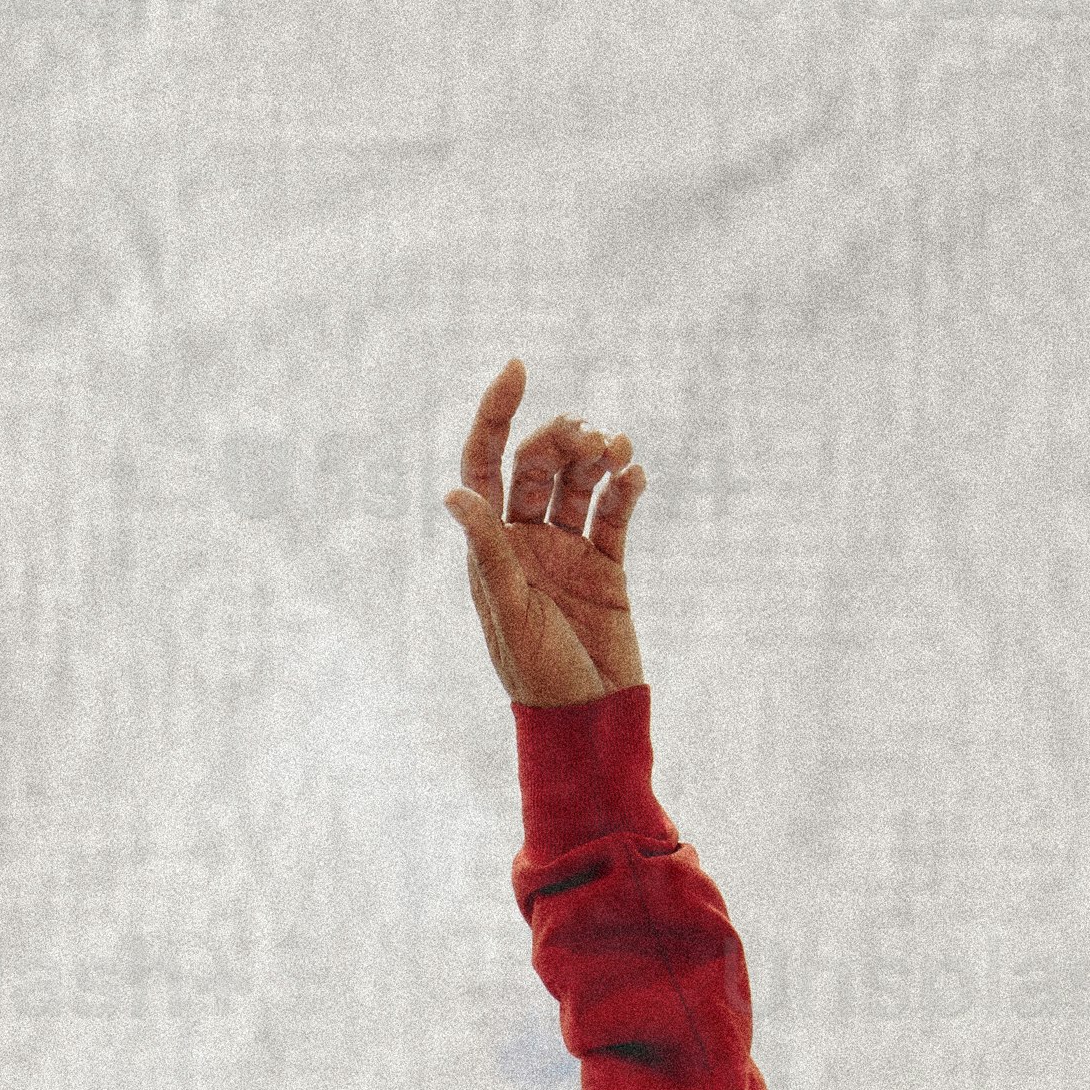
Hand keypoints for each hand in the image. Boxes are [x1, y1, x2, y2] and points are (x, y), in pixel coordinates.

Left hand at [444, 359, 644, 707]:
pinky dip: (625, 488)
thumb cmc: (540, 676)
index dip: (495, 414)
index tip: (517, 368)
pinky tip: (635, 474)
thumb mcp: (509, 612)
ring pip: (579, 482)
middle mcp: (526, 541)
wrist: (590, 722)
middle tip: (587, 436)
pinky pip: (615, 514)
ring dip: (596, 457)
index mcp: (492, 547)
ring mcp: (568, 552)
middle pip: (538, 464)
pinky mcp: (608, 568)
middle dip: (560, 439)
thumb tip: (454, 492)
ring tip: (616, 450)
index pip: (485, 464)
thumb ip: (488, 550)